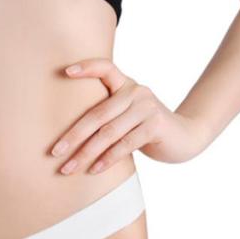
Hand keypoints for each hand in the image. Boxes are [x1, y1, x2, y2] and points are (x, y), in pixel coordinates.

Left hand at [51, 57, 210, 173]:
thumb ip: (107, 114)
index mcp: (126, 85)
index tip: (65, 72)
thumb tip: (67, 135)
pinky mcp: (155, 126)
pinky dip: (107, 159)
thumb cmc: (146, 128)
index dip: (87, 67)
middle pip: (97, 114)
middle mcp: (136, 92)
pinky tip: (93, 170)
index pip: (106, 68)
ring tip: (67, 168)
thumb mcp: (127, 114)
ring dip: (85, 154)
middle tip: (54, 152)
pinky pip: (125, 144)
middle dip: (72, 136)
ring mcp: (146, 108)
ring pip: (108, 133)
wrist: (185, 138)